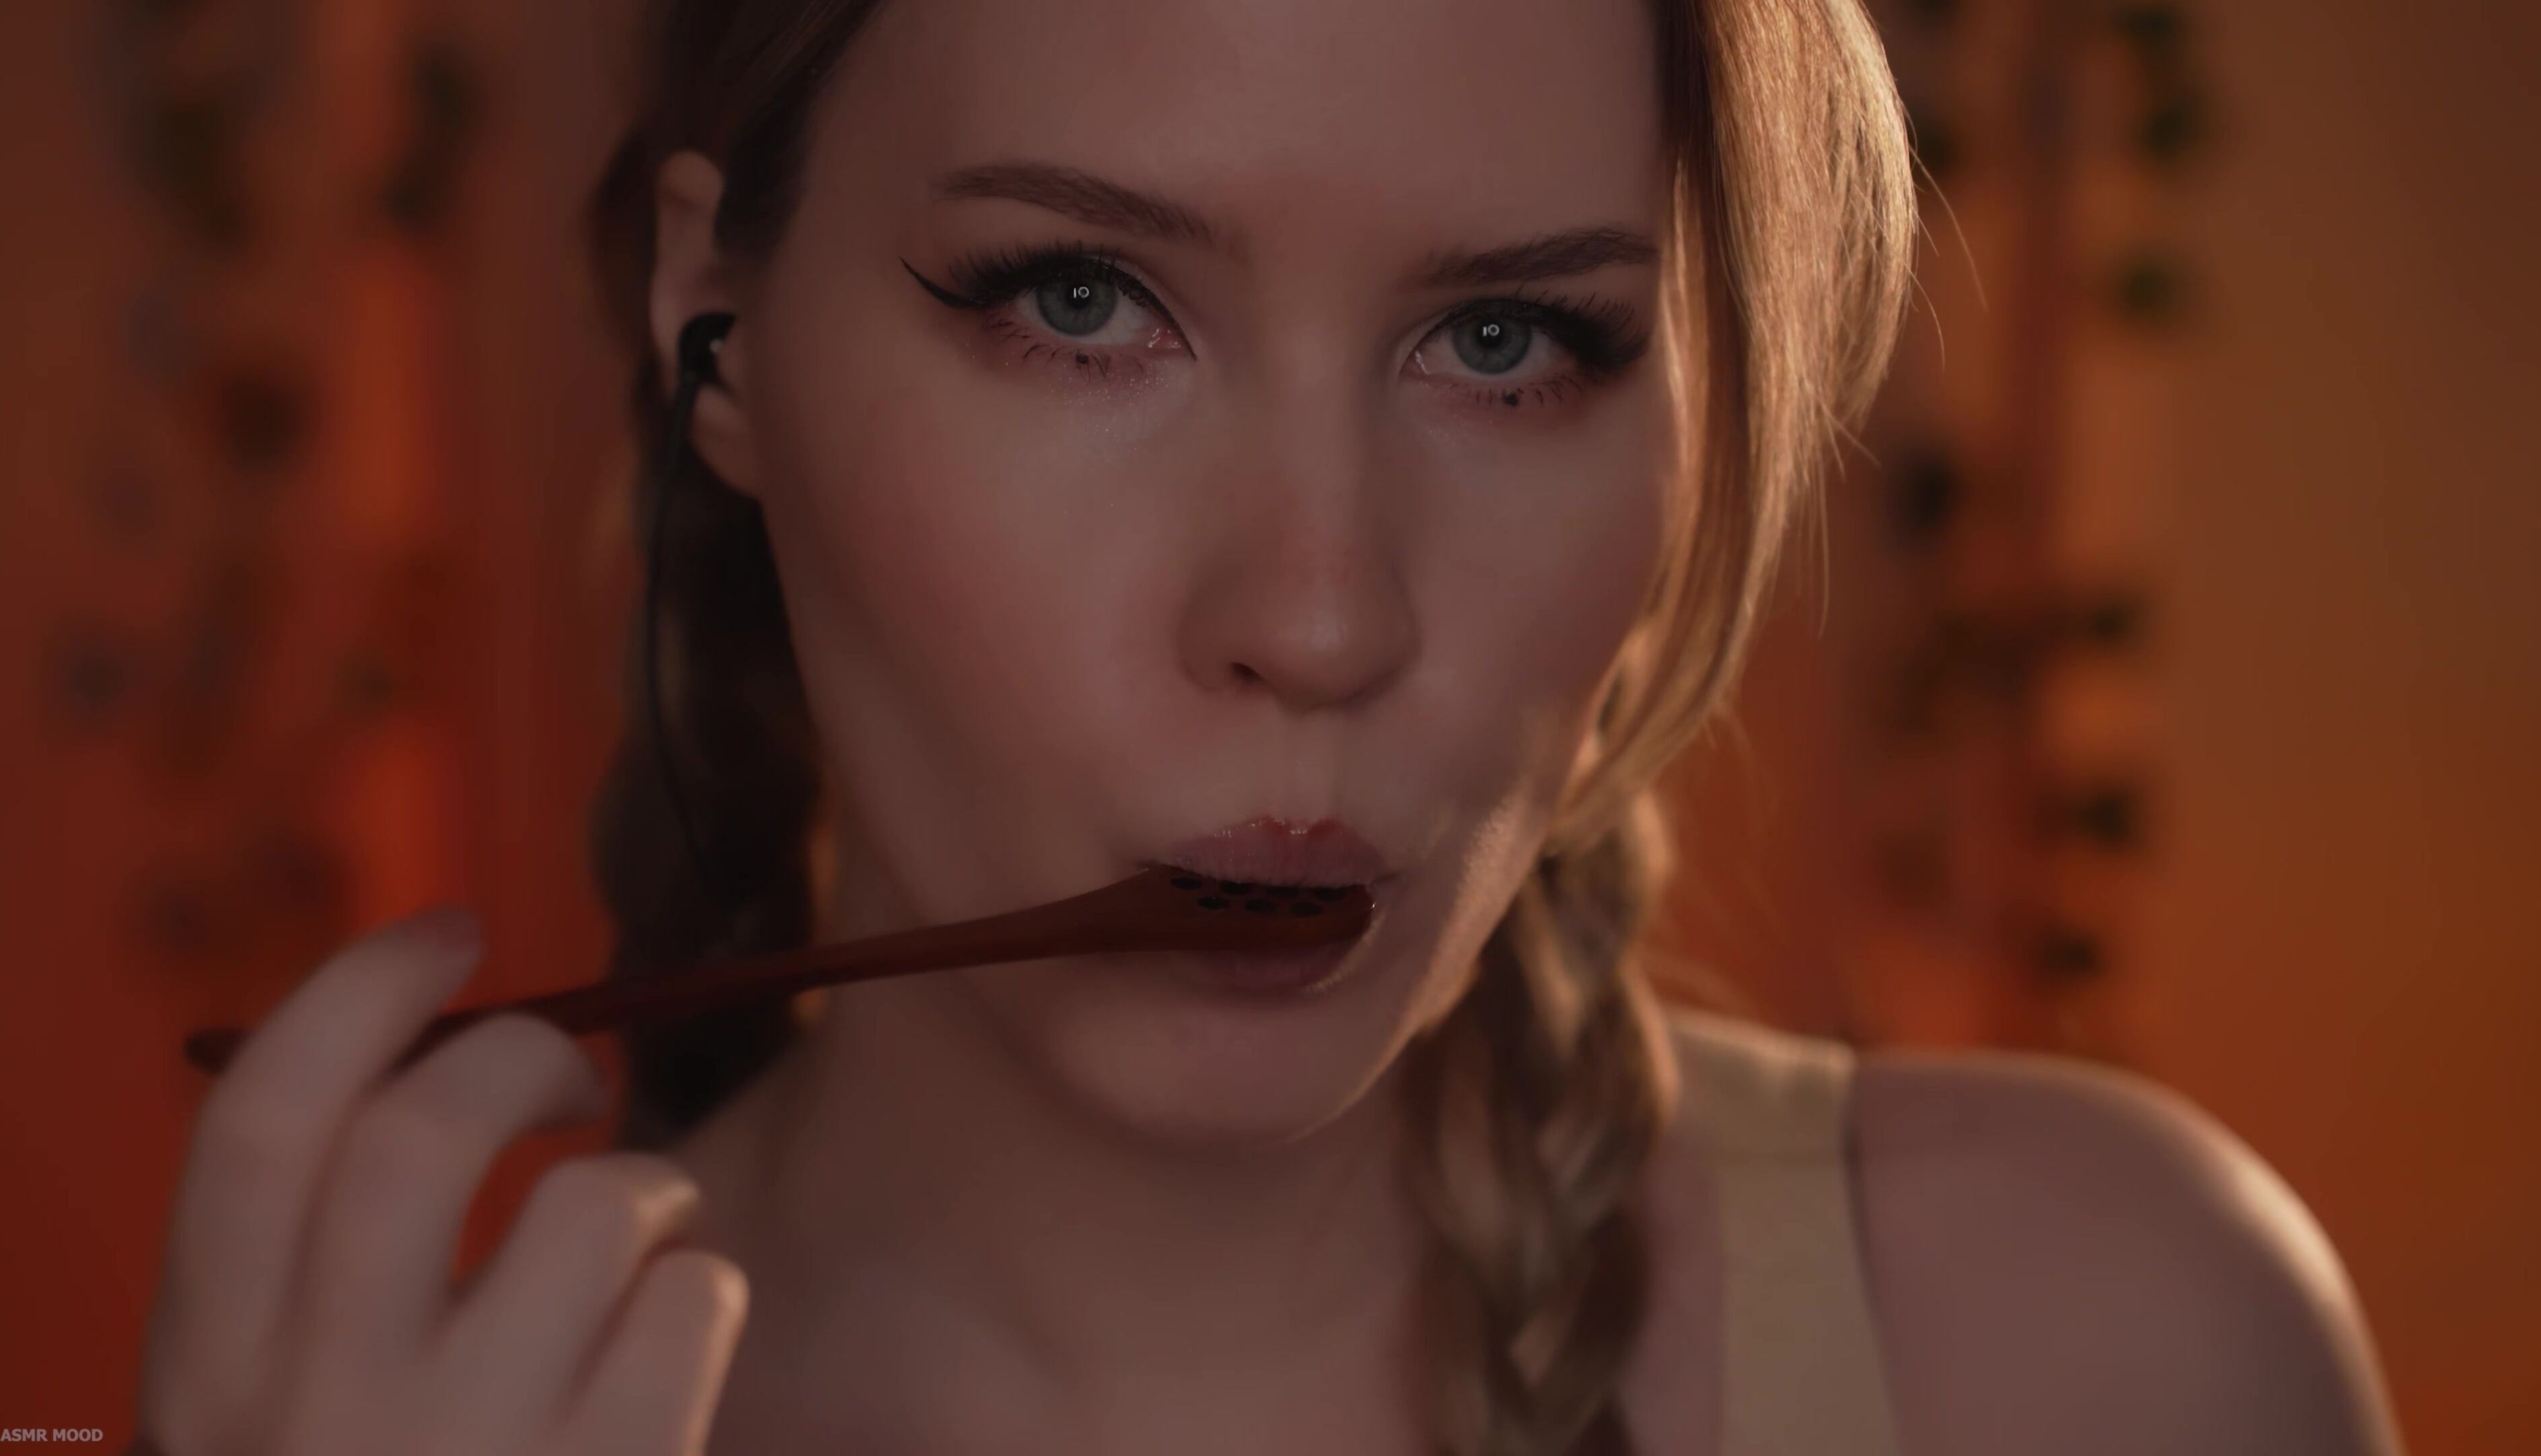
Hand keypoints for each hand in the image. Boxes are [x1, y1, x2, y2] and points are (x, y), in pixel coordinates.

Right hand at [131, 908, 747, 1455]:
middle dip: (526, 1055)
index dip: (362, 988)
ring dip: (648, 1184)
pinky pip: (691, 1307)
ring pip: (594, 1206)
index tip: (453, 928)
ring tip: (646, 1233)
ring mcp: (464, 1451)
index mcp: (210, 1364)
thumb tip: (435, 1058)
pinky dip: (702, 1293)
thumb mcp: (271, 1413)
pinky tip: (673, 1346)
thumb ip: (309, 1271)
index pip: (259, 1114)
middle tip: (577, 1074)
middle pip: (428, 1130)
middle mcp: (317, 1400)